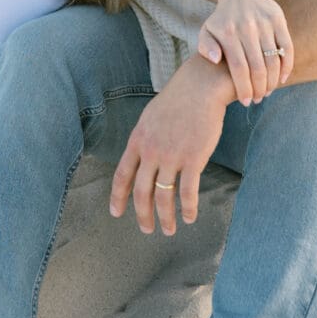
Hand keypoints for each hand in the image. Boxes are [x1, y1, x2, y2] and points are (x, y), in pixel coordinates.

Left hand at [110, 56, 232, 235]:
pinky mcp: (193, 159)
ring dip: (166, 218)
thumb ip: (144, 139)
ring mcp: (171, 156)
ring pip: (163, 197)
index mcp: (138, 140)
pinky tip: (190, 217)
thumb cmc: (177, 100)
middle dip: (143, 214)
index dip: (118, 196)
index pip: (122, 174)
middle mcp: (151, 150)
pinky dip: (189, 208)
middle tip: (146, 229)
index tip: (116, 213)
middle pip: (141, 192)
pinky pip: (188, 192)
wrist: (200, 87)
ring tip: (168, 229)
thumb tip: (140, 158)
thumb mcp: (150, 117)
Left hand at [197, 0, 293, 104]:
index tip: (246, 102)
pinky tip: (282, 79)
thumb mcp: (207, 31)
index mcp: (228, 32)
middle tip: (259, 99)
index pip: (239, 68)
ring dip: (273, 81)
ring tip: (268, 91)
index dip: (244, 88)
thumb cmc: (222, 21)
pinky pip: (287, 48)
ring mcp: (264, 22)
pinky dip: (287, 67)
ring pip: (273, 60)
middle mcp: (246, 27)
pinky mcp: (278, 19)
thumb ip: (206, 47)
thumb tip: (215, 60)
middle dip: (259, 89)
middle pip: (257, 67)